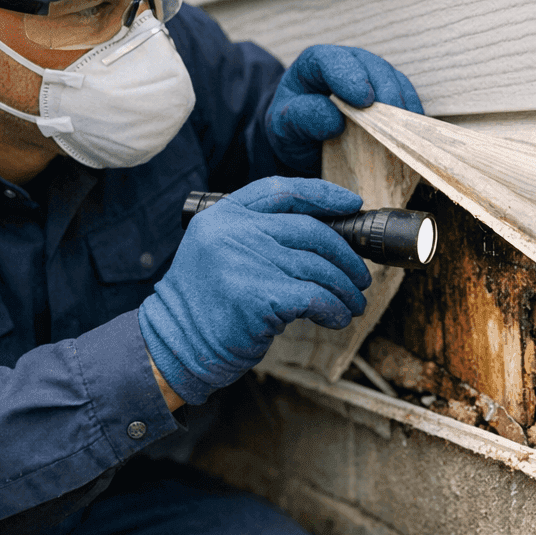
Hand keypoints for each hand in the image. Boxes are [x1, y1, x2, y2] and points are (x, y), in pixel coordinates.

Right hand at [138, 177, 372, 403]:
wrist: (175, 345)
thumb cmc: (206, 303)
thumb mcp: (219, 252)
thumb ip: (258, 236)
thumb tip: (327, 239)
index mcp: (223, 214)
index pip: (282, 189)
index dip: (323, 194)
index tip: (352, 204)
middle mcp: (233, 231)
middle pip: (311, 231)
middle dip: (345, 256)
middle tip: (360, 277)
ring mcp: (246, 261)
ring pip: (318, 268)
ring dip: (344, 289)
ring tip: (353, 304)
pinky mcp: (259, 295)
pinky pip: (314, 297)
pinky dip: (334, 309)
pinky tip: (338, 318)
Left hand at [266, 45, 423, 170]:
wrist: (306, 140)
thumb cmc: (293, 129)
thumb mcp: (285, 127)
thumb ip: (302, 118)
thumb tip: (336, 119)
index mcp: (315, 64)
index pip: (332, 61)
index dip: (350, 77)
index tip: (363, 100)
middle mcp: (348, 64)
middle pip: (372, 67)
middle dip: (384, 93)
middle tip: (391, 120)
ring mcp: (372, 77)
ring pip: (394, 81)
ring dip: (402, 106)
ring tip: (405, 130)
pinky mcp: (389, 94)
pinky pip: (407, 98)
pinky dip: (411, 116)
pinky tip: (411, 134)